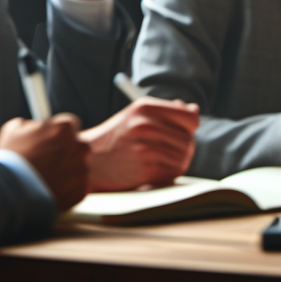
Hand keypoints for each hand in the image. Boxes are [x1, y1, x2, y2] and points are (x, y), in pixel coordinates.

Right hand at [0, 114, 88, 211]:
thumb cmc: (9, 162)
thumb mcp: (12, 131)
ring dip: (67, 170)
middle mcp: (78, 146)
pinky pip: (77, 186)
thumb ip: (29, 124)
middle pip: (78, 145)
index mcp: (64, 127)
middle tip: (47, 161)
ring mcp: (82, 169)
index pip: (69, 124)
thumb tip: (34, 126)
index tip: (49, 141)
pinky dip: (67, 188)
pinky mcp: (81, 189)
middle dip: (65, 151)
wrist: (9, 196)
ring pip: (78, 166)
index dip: (57, 133)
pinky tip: (49, 189)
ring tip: (45, 178)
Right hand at [80, 97, 200, 192]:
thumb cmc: (114, 138)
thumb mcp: (135, 115)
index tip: (183, 132)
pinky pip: (174, 171)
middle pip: (188, 138)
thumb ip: (165, 112)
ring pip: (184, 156)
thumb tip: (194, 110)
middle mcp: (146, 125)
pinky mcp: (144, 169)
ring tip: (162, 161)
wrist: (86, 161)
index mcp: (145, 107)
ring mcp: (145, 147)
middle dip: (185, 147)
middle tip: (171, 151)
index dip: (190, 127)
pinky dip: (170, 173)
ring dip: (178, 161)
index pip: (189, 117)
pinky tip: (157, 170)